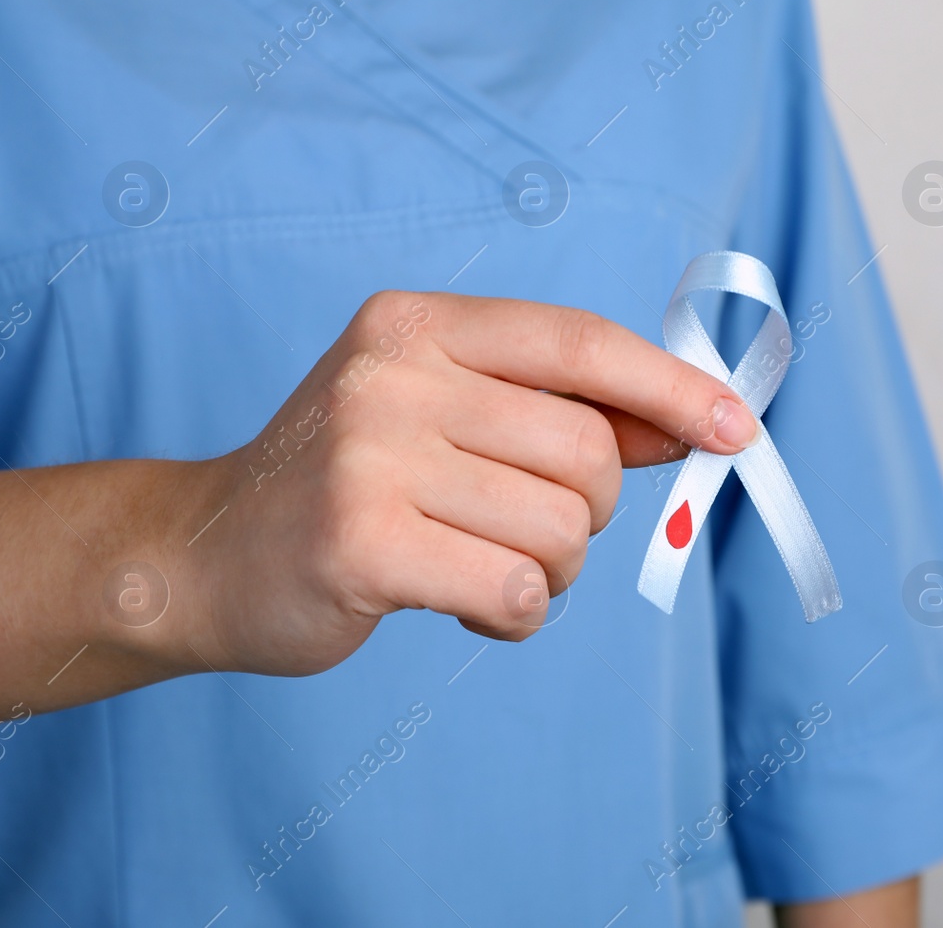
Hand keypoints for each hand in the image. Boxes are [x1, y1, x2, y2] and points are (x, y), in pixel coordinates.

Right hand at [189, 291, 758, 675]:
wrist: (205, 553)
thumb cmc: (355, 482)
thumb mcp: (450, 414)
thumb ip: (564, 410)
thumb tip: (697, 421)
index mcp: (419, 324)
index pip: (581, 343)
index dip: (672, 388)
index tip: (737, 428)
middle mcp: (392, 374)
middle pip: (587, 451)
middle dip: (588, 510)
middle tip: (528, 527)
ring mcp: (368, 457)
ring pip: (560, 530)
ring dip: (549, 572)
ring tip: (482, 564)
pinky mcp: (358, 546)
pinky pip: (514, 592)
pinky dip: (513, 618)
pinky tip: (462, 606)